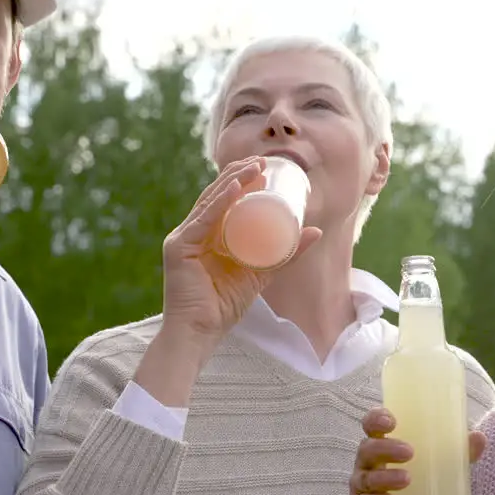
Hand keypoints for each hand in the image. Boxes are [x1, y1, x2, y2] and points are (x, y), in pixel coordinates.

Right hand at [159, 156, 322, 344]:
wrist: (201, 334)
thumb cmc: (225, 306)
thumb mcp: (263, 273)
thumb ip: (286, 254)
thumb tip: (316, 230)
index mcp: (205, 235)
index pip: (222, 199)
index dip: (242, 179)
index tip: (265, 166)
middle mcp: (191, 232)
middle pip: (215, 194)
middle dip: (239, 173)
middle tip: (263, 160)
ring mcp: (182, 238)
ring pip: (209, 201)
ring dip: (233, 180)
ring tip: (255, 167)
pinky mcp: (178, 249)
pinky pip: (202, 220)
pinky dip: (219, 202)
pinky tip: (234, 188)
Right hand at [349, 407, 486, 494]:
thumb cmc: (423, 475)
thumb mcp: (440, 462)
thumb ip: (457, 451)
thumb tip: (479, 438)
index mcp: (382, 443)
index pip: (371, 424)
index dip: (376, 418)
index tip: (392, 421)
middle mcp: (368, 462)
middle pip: (366, 449)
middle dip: (385, 448)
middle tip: (409, 452)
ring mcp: (363, 484)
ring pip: (365, 477)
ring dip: (384, 477)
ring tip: (406, 478)